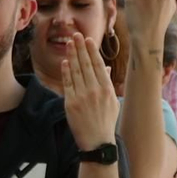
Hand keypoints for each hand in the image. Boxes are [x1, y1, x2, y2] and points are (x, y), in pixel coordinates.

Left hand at [61, 35, 118, 149]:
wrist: (97, 142)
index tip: (88, 40)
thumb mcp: (112, 101)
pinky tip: (64, 62)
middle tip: (76, 35)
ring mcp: (82, 97)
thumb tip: (106, 67)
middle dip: (80, 48)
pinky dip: (66, 72)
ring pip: (76, 72)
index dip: (92, 51)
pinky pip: (68, 84)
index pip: (98, 65)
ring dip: (72, 56)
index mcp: (107, 89)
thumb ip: (108, 83)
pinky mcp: (71, 104)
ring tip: (69, 43)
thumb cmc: (106, 121)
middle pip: (86, 65)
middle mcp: (95, 91)